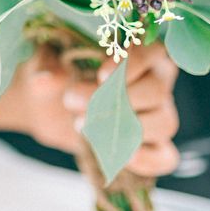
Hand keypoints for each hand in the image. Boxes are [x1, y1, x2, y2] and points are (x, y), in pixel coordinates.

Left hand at [0, 42, 179, 176]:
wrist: (47, 103)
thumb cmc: (54, 71)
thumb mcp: (43, 62)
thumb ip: (45, 66)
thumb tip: (46, 80)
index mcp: (137, 50)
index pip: (150, 52)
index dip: (131, 64)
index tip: (101, 75)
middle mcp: (155, 80)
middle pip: (157, 91)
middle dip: (115, 100)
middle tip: (73, 101)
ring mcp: (157, 113)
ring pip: (164, 122)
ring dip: (125, 129)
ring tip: (81, 124)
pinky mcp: (152, 144)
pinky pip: (166, 157)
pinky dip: (146, 160)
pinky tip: (118, 156)